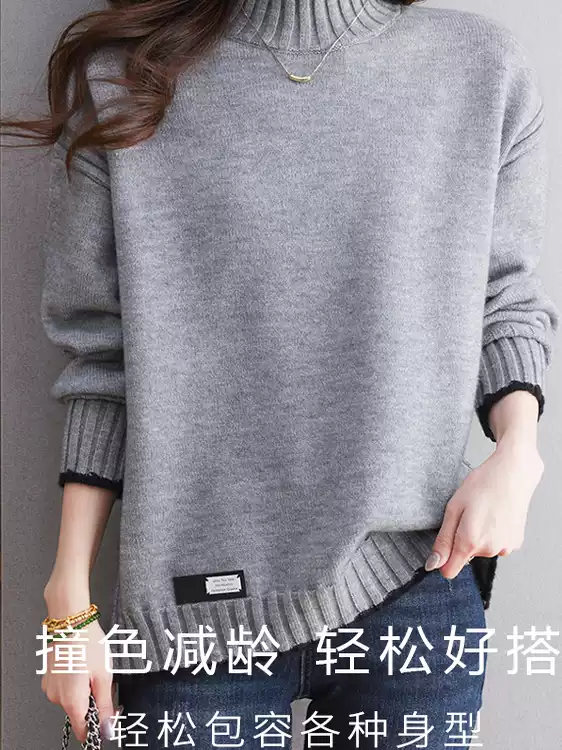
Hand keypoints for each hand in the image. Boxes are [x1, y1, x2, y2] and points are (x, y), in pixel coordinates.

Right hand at [41, 619, 119, 742]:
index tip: (108, 716)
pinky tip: (81, 663)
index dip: (98, 726)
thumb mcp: (104, 675)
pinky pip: (64, 687)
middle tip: (101, 680)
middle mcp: (57, 698)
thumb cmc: (87, 643)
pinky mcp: (48, 677)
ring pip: (71, 698)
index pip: (82, 731)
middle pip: (78, 712)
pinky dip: (74, 680)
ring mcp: (50, 687)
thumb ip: (106, 705)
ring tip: (90, 667)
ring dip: (83, 689)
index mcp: (72, 701)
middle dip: (92, 701)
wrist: (71, 621)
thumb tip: (108, 727)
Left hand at [425, 440, 543, 578]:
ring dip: (479, 536)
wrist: (513, 473)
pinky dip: (493, 533)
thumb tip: (434, 564)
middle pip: (465, 557)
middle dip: (462, 539)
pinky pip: (496, 544)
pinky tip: (496, 515)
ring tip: (484, 512)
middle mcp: (490, 550)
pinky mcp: (516, 542)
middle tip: (468, 514)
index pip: (449, 571)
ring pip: (482, 550)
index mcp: (470, 542)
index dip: (442, 559)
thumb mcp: (454, 508)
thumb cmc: (482, 485)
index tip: (444, 542)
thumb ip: (443, 540)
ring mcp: (505, 547)